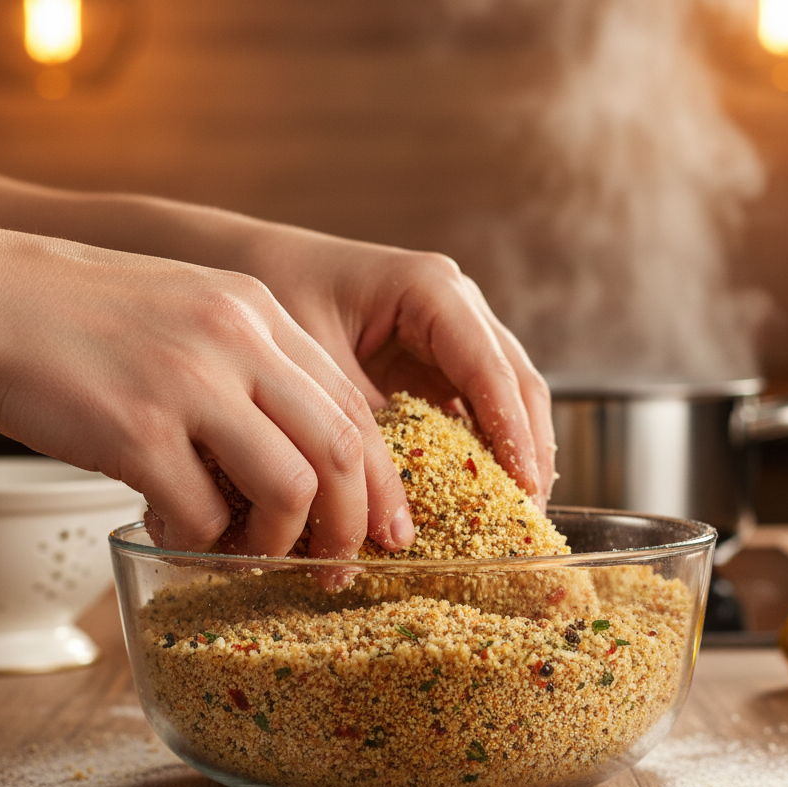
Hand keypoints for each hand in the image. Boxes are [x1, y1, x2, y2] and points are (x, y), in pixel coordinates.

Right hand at [0, 210, 413, 556]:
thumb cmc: (87, 317)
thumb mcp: (193, 312)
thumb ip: (251, 371)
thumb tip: (296, 462)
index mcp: (259, 312)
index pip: (352, 406)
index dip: (378, 478)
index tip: (385, 526)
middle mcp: (238, 340)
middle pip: (341, 449)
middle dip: (353, 524)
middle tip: (341, 566)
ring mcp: (190, 383)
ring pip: (290, 487)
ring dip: (280, 541)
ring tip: (252, 555)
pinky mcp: (137, 430)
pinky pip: (202, 513)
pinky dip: (203, 540)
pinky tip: (179, 532)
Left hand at [219, 221, 555, 508]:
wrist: (258, 268)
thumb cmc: (282, 294)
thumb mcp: (316, 359)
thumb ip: (363, 421)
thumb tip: (395, 499)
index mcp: (432, 289)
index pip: (490, 369)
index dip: (513, 431)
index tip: (525, 486)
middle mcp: (457, 307)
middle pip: (517, 384)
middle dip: (529, 451)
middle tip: (529, 518)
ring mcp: (454, 335)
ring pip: (507, 399)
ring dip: (515, 456)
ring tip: (515, 518)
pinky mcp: (438, 363)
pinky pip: (475, 409)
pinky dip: (483, 451)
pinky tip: (482, 496)